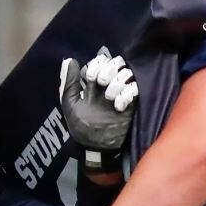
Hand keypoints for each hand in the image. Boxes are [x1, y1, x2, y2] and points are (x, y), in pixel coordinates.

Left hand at [58, 47, 138, 171]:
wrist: (96, 146)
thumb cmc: (81, 127)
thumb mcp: (71, 104)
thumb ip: (69, 83)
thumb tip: (70, 59)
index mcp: (95, 82)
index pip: (101, 60)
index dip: (96, 65)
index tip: (90, 78)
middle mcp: (110, 84)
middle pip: (116, 62)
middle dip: (108, 70)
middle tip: (102, 83)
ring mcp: (122, 92)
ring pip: (127, 73)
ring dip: (117, 82)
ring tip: (109, 97)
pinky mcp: (133, 103)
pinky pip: (136, 88)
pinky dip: (127, 94)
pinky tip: (119, 106)